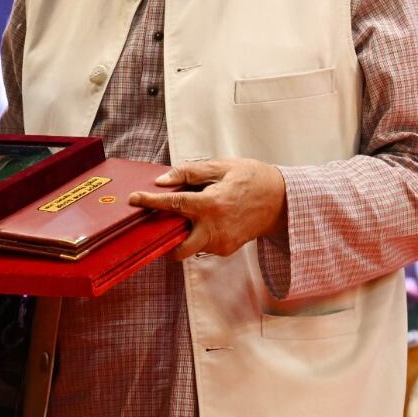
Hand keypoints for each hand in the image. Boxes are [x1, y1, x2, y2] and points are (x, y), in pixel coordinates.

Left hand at [128, 158, 286, 258]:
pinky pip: (204, 245)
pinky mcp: (228, 249)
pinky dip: (200, 234)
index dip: (150, 202)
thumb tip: (163, 181)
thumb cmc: (253, 178)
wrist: (283, 200)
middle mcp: (214, 228)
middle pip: (178, 248)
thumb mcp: (222, 167)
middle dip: (166, 239)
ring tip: (196, 212)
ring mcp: (222, 242)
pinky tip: (211, 219)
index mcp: (211, 204)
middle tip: (162, 221)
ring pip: (191, 246)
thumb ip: (190, 173)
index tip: (134, 199)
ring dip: (186, 233)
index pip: (173, 205)